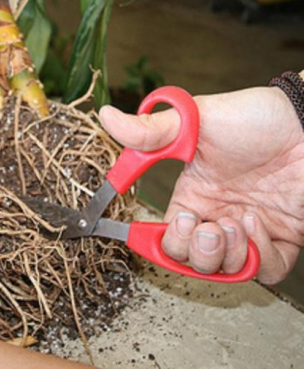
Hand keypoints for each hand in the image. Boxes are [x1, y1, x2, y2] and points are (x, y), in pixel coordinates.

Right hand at [99, 87, 303, 283]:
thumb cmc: (256, 118)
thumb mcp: (198, 120)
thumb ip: (152, 129)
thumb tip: (106, 117)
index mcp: (193, 193)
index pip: (165, 232)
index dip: (160, 239)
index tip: (165, 226)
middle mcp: (217, 214)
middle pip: (190, 259)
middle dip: (193, 251)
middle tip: (205, 226)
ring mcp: (248, 229)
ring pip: (223, 269)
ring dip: (224, 253)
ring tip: (235, 222)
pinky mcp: (281, 239)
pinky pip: (265, 270)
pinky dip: (258, 257)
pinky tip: (256, 223)